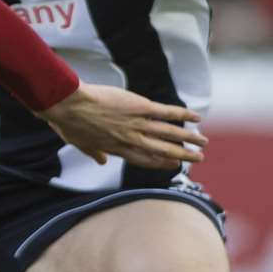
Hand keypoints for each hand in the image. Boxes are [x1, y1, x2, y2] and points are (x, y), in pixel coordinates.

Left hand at [37, 83, 207, 170]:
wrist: (69, 106)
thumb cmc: (70, 124)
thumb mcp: (81, 144)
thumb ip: (95, 153)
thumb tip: (101, 161)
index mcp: (118, 149)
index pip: (144, 159)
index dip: (161, 163)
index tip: (173, 165)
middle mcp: (132, 140)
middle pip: (163, 150)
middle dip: (182, 155)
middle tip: (198, 158)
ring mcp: (137, 124)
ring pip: (170, 133)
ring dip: (189, 138)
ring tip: (203, 142)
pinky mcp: (141, 107)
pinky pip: (167, 113)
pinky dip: (183, 115)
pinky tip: (196, 117)